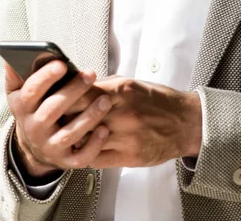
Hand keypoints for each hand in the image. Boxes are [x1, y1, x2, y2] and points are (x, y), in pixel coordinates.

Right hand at [5, 61, 111, 176]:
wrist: (33, 146)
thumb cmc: (32, 109)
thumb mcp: (19, 93)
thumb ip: (16, 75)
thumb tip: (10, 59)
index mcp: (23, 108)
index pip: (31, 92)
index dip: (45, 77)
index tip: (62, 64)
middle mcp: (34, 129)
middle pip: (52, 110)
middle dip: (72, 91)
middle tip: (91, 74)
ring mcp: (50, 147)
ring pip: (68, 134)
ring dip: (88, 117)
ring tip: (105, 100)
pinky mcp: (65, 161)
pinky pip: (80, 157)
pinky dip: (94, 145)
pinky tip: (105, 129)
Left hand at [67, 76, 202, 169]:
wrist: (185, 123)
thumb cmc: (159, 100)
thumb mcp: (132, 83)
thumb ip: (105, 86)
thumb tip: (81, 85)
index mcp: (122, 91)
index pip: (82, 93)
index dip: (66, 95)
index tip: (57, 96)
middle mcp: (122, 113)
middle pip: (80, 116)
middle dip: (65, 116)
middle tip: (55, 117)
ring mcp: (125, 137)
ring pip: (85, 139)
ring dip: (73, 137)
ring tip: (65, 133)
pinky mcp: (129, 156)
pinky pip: (96, 157)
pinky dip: (85, 152)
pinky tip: (82, 148)